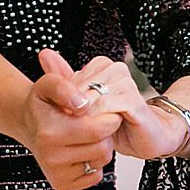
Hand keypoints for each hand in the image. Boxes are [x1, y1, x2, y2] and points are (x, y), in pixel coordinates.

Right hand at [20, 53, 122, 189]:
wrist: (28, 124)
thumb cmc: (41, 105)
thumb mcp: (48, 84)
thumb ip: (65, 87)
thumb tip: (83, 104)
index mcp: (50, 133)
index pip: (98, 130)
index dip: (109, 119)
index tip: (106, 112)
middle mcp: (51, 156)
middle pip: (103, 148)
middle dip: (106, 134)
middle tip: (96, 123)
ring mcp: (57, 173)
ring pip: (101, 162)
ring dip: (101, 147)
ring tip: (87, 135)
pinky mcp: (62, 184)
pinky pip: (95, 176)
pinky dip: (93, 163)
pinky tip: (81, 150)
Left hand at [43, 50, 188, 159]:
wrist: (145, 136)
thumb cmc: (115, 120)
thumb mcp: (84, 101)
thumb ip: (64, 78)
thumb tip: (44, 53)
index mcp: (101, 65)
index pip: (70, 82)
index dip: (66, 104)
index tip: (70, 118)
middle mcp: (114, 69)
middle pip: (78, 91)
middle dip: (76, 113)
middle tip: (80, 127)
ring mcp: (125, 82)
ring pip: (91, 100)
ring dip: (88, 119)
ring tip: (92, 131)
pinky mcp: (134, 100)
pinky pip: (108, 109)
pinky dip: (102, 122)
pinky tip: (105, 132)